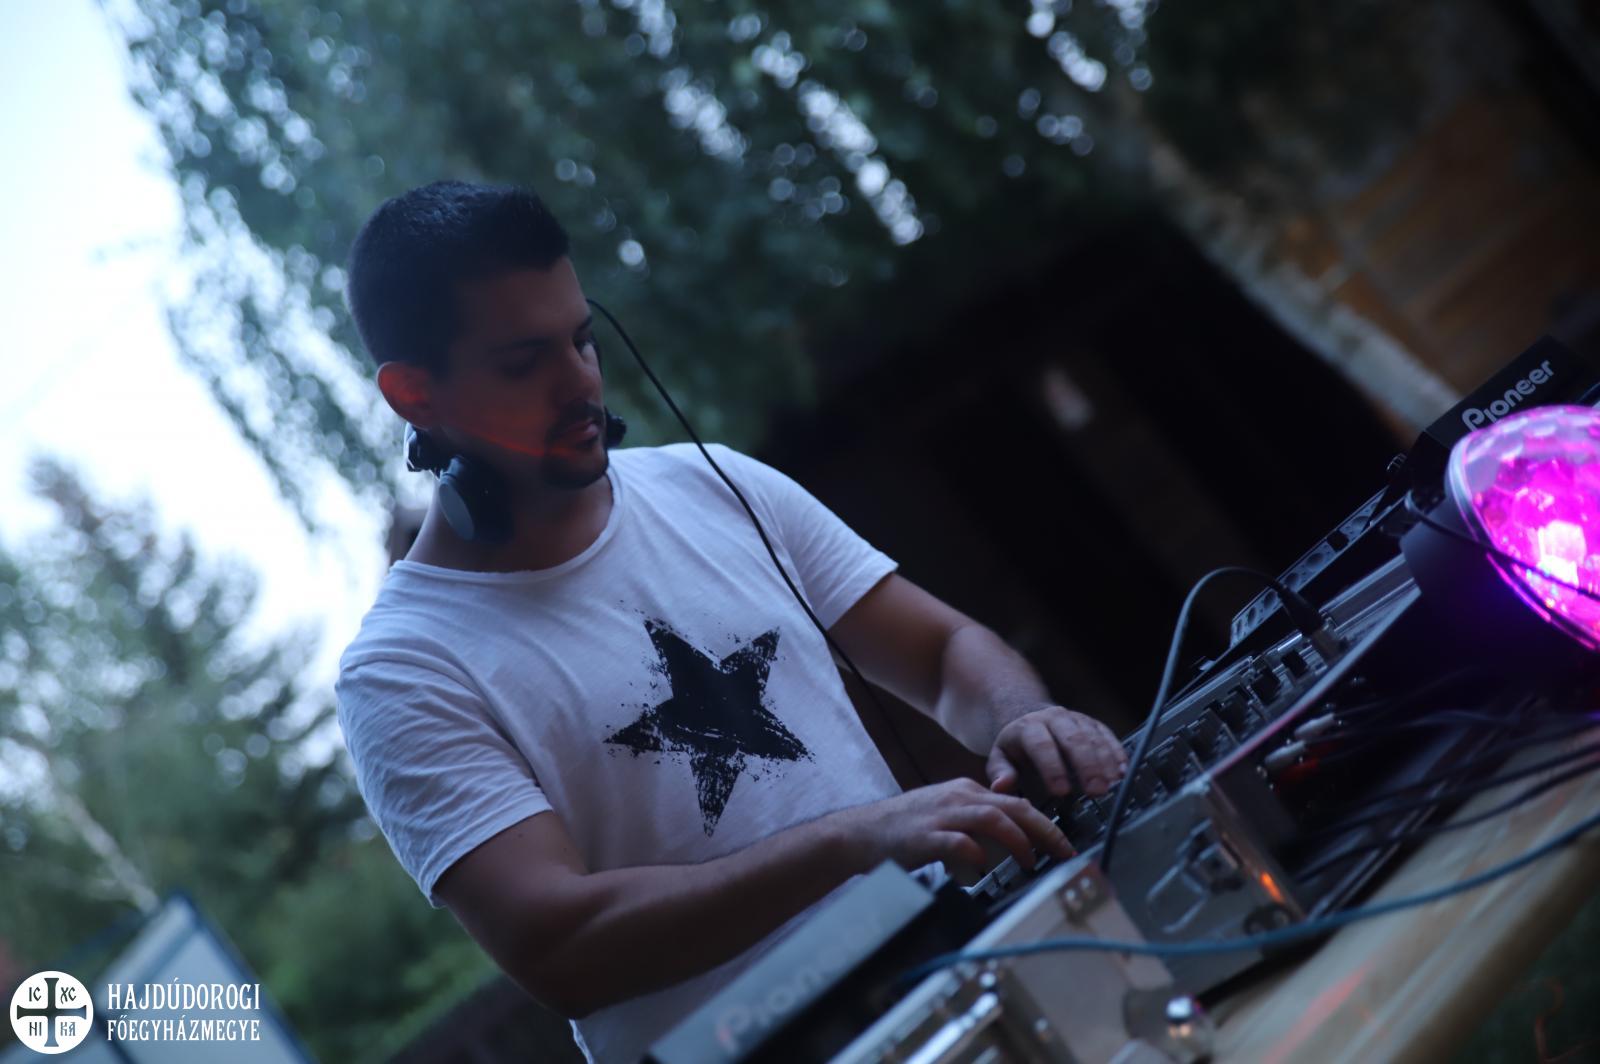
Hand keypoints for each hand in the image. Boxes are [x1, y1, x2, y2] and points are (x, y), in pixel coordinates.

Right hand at [831, 778, 1072, 873]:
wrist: (856, 835)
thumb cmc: (902, 830)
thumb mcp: (945, 815)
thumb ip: (976, 822)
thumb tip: (1013, 838)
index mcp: (964, 792)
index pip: (1015, 801)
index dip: (1044, 823)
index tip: (1063, 844)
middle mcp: (956, 798)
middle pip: (1012, 806)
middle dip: (1044, 829)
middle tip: (1064, 852)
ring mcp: (940, 816)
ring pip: (992, 818)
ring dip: (1019, 840)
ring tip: (1031, 861)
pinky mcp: (923, 837)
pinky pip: (958, 842)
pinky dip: (976, 854)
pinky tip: (983, 867)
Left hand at [986, 706, 1127, 798]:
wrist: (1030, 716)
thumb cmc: (1016, 745)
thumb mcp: (1000, 757)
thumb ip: (1000, 772)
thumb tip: (1001, 786)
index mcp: (1028, 727)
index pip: (1041, 745)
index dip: (1052, 768)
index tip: (1061, 791)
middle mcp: (1054, 718)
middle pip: (1073, 739)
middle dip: (1087, 766)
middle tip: (1096, 791)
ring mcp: (1076, 719)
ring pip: (1093, 737)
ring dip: (1105, 761)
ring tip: (1113, 784)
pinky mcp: (1093, 723)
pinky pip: (1107, 735)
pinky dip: (1116, 752)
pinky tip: (1123, 770)